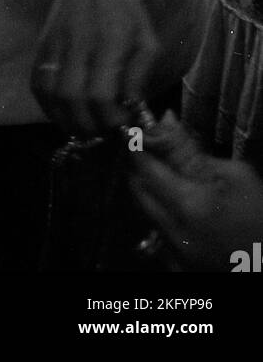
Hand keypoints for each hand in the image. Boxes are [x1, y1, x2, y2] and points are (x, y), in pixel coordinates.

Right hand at [31, 0, 159, 136]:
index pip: (100, 94)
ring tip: (82, 127)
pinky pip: (37, 82)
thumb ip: (139, 79)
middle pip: (71, 98)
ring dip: (64, 120)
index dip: (108, 119)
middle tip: (101, 134)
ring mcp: (55, 43)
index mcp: (108, 43)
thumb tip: (130, 114)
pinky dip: (47, 105)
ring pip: (49, 93)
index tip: (120, 128)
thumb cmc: (129, 12)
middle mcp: (77, 43)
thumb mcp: (147, 43)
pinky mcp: (42, 44)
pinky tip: (63, 113)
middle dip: (87, 125)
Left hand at [130, 118, 262, 270]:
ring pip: (146, 212)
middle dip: (141, 168)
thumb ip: (192, 153)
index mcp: (188, 205)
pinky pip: (158, 234)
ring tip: (172, 178)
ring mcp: (175, 253)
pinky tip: (182, 208)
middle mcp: (173, 232)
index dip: (137, 145)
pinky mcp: (180, 266)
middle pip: (139, 191)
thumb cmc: (262, 216)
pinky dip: (162, 216)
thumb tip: (163, 121)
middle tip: (155, 152)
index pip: (144, 167)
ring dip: (151, 191)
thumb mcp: (236, 176)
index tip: (137, 130)